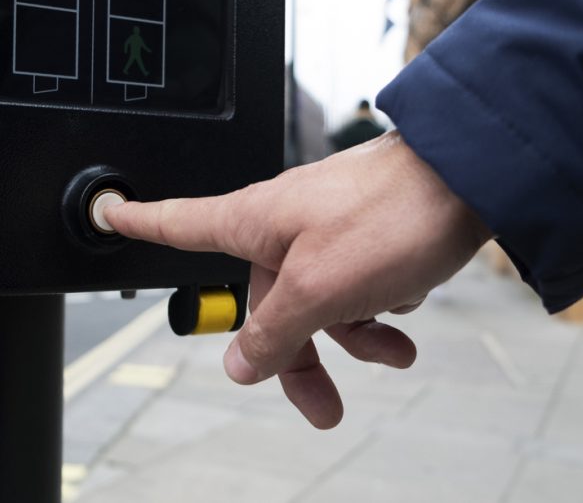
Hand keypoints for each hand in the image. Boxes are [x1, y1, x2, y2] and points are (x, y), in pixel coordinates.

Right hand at [104, 131, 490, 427]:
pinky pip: (357, 284)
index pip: (178, 222)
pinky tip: (406, 305)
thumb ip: (275, 331)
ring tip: (393, 355)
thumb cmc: (391, 212)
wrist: (472, 177)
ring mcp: (327, 227)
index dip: (141, 222)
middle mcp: (284, 223)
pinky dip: (378, 306)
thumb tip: (239, 364)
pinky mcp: (366, 232)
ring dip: (354, 337)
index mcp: (254, 221)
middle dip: (297, 356)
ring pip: (320, 299)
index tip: (110, 213)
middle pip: (266, 300)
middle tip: (323, 407)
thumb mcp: (319, 288)